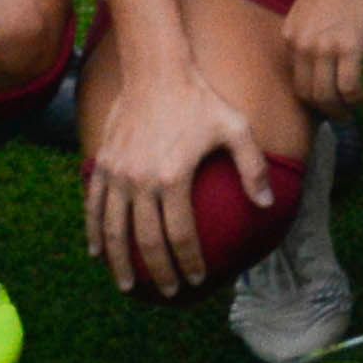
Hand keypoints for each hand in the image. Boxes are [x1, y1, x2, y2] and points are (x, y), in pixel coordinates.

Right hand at [88, 65, 272, 295]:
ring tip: (129, 286)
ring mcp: (118, 174)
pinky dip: (95, 234)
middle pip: (147, 241)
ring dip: (121, 263)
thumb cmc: (200, 100)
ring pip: (114, 231)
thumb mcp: (236, 128)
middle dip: (158, 271)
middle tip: (168, 291)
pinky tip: (98, 253)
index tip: (196, 278)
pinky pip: (94, 208)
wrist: (155, 71)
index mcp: (174, 176)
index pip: (180, 234)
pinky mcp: (102, 165)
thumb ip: (252, 167)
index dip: (189, 260)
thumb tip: (268, 204)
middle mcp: (141, 181)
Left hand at [281, 0, 362, 118]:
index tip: (322, 100)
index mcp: (290, 34)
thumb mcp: (313, 4)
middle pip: (306, 93)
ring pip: (326, 96)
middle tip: (336, 115)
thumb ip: (313, 29)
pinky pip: (349, 87)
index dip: (309, 94)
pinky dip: (355, 100)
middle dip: (322, 109)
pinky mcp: (349, 48)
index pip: (294, 77)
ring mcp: (324, 48)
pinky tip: (362, 100)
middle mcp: (302, 45)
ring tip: (350, 114)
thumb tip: (325, 51)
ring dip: (338, 111)